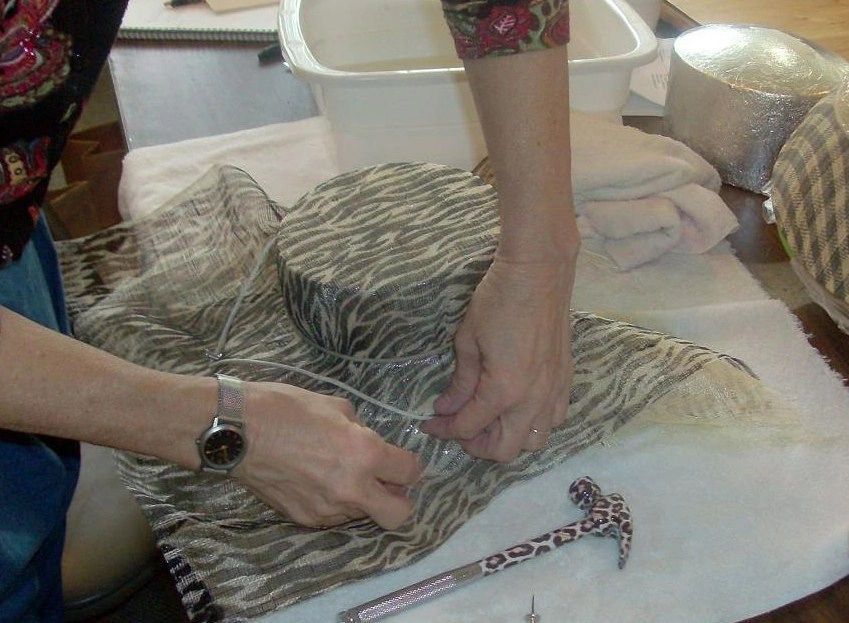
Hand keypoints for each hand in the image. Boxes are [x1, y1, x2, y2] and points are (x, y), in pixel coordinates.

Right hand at [232, 382, 420, 529]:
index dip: (410, 465)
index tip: (402, 461)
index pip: (410, 472)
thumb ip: (360, 430)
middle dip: (399, 499)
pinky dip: (335, 502)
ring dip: (363, 498)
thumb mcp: (336, 406)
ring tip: (340, 474)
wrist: (237, 432)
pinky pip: (335, 516)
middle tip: (386, 483)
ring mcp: (328, 509)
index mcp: (365, 454)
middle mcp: (352, 489)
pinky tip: (317, 481)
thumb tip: (367, 441)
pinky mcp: (306, 519)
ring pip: (364, 514)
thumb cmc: (287, 408)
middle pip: (399, 514)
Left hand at [422, 257, 573, 461]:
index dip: (445, 429)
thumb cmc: (497, 300)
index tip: (430, 422)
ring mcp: (554, 393)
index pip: (469, 427)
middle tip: (458, 427)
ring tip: (489, 419)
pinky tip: (517, 407)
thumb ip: (460, 382)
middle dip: (476, 445)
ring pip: (534, 442)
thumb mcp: (467, 340)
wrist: (539, 273)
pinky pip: (554, 421)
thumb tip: (447, 408)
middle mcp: (533, 401)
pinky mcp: (566, 381)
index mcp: (504, 391)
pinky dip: (533, 424)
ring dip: (508, 438)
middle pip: (504, 450)